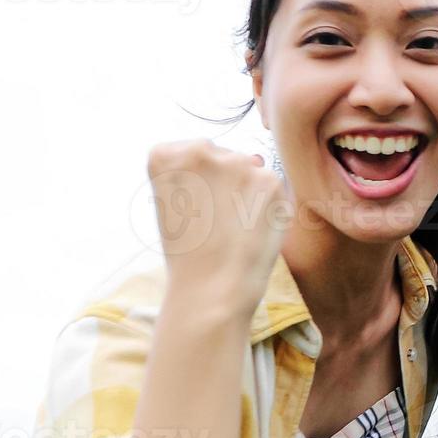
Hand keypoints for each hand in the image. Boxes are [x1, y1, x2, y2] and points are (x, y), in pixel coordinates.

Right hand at [146, 139, 287, 317]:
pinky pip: (272, 187)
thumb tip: (254, 157)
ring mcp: (238, 162)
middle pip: (223, 157)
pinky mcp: (269, 180)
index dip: (197, 182)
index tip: (192, 207)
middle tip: (215, 221)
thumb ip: (198, 173)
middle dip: (226, 183)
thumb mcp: (172, 203)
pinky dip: (269, 206)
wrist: (211, 288)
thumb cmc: (189, 252)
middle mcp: (200, 150)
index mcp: (164, 155)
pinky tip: (254, 229)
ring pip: (250, 170)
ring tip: (234, 227)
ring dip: (248, 193)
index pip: (190, 151)